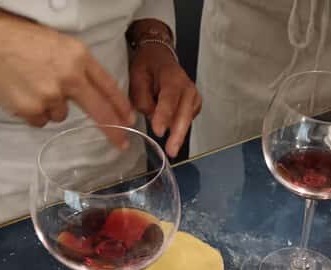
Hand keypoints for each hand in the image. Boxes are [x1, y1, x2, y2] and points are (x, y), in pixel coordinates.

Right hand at [0, 0, 133, 146]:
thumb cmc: (14, 35)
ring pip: (61, 115)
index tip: (129, 120)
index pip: (108, 86)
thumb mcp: (55, 42)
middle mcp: (69, 77)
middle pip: (99, 111)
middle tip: (123, 143)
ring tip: (28, 83)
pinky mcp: (30, 109)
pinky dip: (32, 111)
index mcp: (78, 56)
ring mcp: (50, 96)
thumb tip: (91, 94)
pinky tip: (18, 92)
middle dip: (113, 130)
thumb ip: (76, 66)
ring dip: (50, 105)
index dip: (121, 106)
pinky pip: (40, 120)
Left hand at [129, 43, 200, 158]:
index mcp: (172, 77)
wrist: (160, 57)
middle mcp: (188, 88)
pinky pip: (186, 121)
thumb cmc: (148, 66)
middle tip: (171, 150)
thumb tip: (150, 116)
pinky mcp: (194, 107)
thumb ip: (142, 97)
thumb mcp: (137, 76)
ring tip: (171, 147)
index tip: (158, 131)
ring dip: (179, 134)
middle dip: (178, 134)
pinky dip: (178, 128)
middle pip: (184, 113)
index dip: (164, 116)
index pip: (169, 98)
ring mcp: (194, 98)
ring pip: (187, 120)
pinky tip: (171, 129)